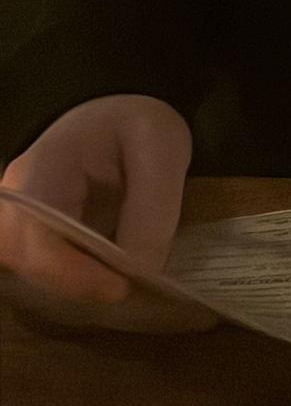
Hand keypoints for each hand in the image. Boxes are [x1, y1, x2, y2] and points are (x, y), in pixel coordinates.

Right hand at [0, 94, 209, 329]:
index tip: (121, 287)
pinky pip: (40, 266)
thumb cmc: (136, 125)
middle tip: (128, 288)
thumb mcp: (161, 147)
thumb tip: (142, 269)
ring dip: (74, 283)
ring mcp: (14, 219)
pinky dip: (74, 276)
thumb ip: (154, 206)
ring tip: (122, 281)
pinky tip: (108, 274)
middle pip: (26, 261)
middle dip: (76, 282)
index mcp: (40, 170)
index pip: (36, 238)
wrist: (119, 117)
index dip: (73, 274)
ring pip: (29, 270)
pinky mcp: (27, 234)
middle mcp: (12, 200)